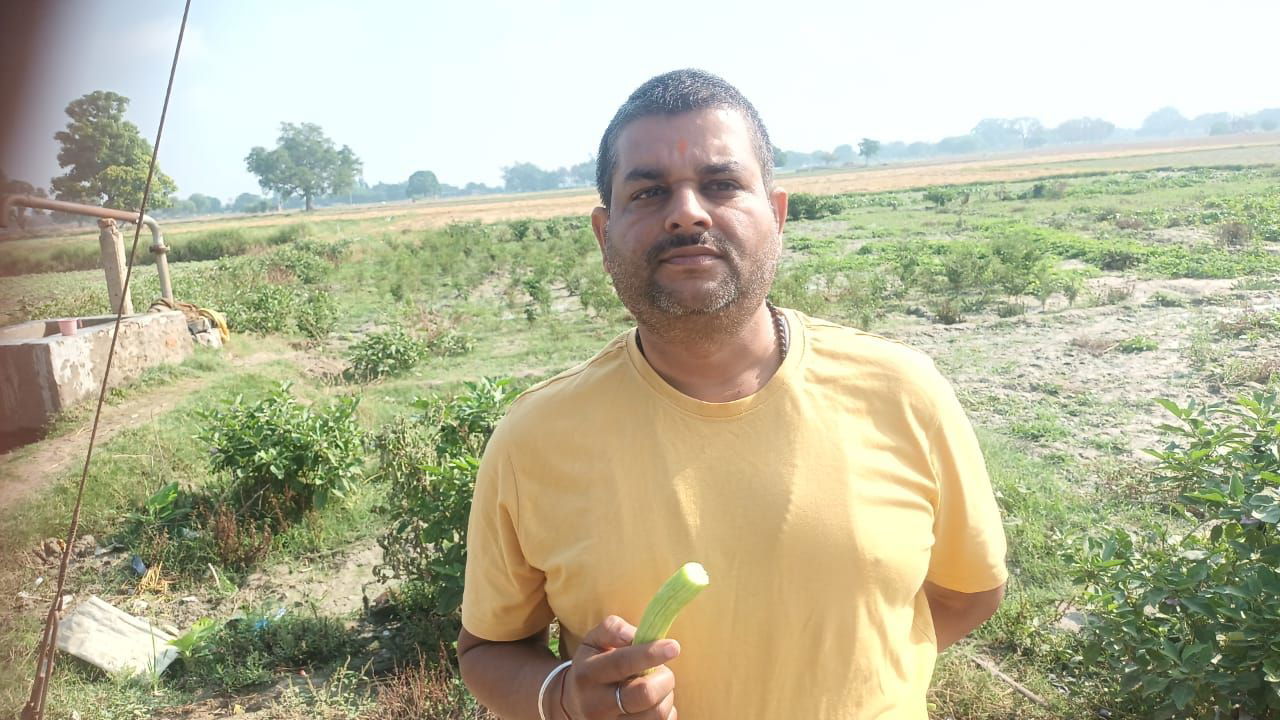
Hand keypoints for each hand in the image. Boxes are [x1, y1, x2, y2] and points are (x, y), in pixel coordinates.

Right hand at [560, 615, 678, 718]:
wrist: (572, 705)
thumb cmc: (592, 666)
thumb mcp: (593, 642)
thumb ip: (612, 629)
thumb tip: (634, 635)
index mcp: (588, 674)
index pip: (621, 664)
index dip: (649, 654)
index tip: (673, 646)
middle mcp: (596, 705)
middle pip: (644, 695)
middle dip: (664, 678)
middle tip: (663, 671)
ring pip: (657, 714)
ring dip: (666, 696)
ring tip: (656, 687)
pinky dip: (666, 713)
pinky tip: (653, 705)